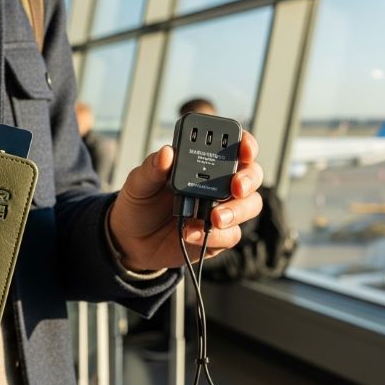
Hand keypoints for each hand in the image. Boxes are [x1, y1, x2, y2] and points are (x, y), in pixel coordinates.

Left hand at [108, 131, 263, 270]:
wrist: (132, 240)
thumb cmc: (140, 203)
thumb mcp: (139, 182)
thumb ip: (152, 168)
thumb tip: (167, 152)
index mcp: (203, 162)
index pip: (235, 147)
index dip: (246, 144)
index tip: (245, 149)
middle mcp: (219, 184)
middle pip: (252, 175)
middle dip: (249, 179)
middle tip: (236, 187)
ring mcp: (222, 210)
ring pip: (250, 206)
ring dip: (236, 211)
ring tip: (214, 218)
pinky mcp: (219, 237)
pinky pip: (231, 235)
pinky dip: (215, 235)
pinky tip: (190, 233)